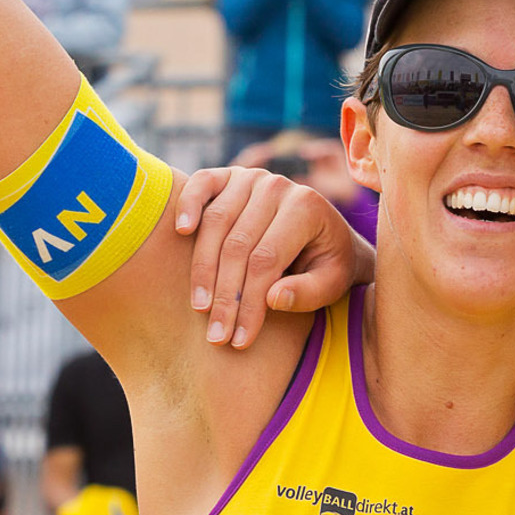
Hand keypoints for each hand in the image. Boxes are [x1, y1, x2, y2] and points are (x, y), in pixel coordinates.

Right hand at [176, 166, 370, 347]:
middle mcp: (278, 187)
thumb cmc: (329, 262)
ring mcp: (252, 178)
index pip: (266, 260)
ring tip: (200, 308)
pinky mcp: (229, 175)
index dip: (249, 302)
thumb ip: (310, 292)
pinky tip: (181, 232)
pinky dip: (187, 204)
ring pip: (216, 223)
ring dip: (203, 269)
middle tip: (217, 334)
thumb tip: (272, 298)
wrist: (325, 232)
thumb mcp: (333, 282)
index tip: (240, 339)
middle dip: (225, 296)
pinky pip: (202, 184)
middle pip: (238, 245)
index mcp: (307, 207)